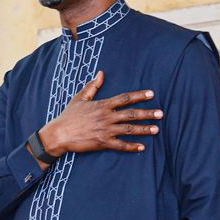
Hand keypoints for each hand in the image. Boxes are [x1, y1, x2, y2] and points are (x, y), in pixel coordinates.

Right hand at [37, 71, 161, 161]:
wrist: (59, 134)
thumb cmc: (68, 116)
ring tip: (156, 129)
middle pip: (131, 113)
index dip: (138, 95)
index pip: (124, 98)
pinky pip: (120, 145)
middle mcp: (106, 117)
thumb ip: (92, 86)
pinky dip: (131, 146)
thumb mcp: (80, 98)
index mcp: (102, 105)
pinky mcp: (102, 142)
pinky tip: (141, 147)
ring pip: (128, 129)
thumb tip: (101, 73)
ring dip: (143, 129)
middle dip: (147, 113)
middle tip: (160, 113)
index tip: (151, 94)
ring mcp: (105, 130)